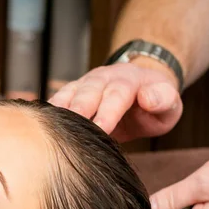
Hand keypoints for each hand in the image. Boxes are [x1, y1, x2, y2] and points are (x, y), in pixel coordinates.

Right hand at [49, 59, 182, 141]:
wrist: (143, 87)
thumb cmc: (157, 102)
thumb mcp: (170, 103)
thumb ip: (164, 100)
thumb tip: (149, 98)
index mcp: (129, 81)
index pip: (116, 95)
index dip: (107, 111)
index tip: (100, 128)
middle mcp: (104, 79)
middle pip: (87, 93)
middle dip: (77, 110)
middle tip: (67, 130)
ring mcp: (86, 85)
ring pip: (68, 95)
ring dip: (58, 111)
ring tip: (45, 128)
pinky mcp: (74, 94)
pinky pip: (58, 101)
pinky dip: (48, 113)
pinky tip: (38, 127)